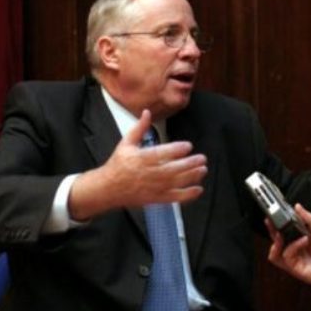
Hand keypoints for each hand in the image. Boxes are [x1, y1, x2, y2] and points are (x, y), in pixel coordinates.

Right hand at [69, 109, 206, 219]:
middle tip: (202, 158)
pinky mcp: (156, 198)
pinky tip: (198, 189)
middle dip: (189, 164)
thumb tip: (147, 111)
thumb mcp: (126, 143)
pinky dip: (187, 195)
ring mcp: (153, 188)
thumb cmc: (118, 164)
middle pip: (172, 169)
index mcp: (140, 159)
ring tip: (203, 169)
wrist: (108, 188)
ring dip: (191, 177)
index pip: (161, 154)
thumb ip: (139, 128)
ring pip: (175, 183)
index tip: (188, 145)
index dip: (176, 150)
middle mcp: (148, 174)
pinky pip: (174, 198)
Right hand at [267, 204, 310, 291]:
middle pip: (275, 242)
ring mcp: (294, 261)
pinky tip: (303, 240)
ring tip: (282, 233)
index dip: (274, 225)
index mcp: (298, 242)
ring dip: (277, 241)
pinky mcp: (295, 269)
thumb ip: (307, 218)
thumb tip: (297, 207)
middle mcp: (294, 252)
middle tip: (272, 222)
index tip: (272, 216)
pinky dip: (293, 246)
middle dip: (271, 231)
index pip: (281, 233)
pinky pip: (287, 257)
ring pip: (275, 253)